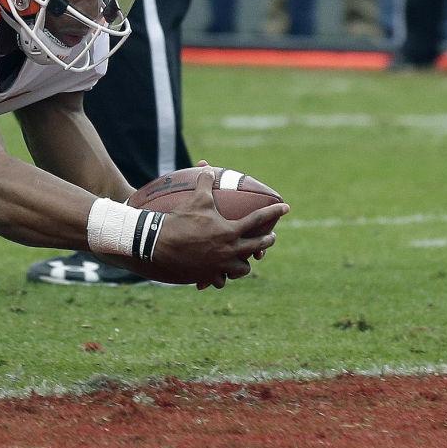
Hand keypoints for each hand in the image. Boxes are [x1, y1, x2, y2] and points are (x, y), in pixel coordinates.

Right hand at [142, 169, 287, 288]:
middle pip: (255, 247)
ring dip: (244, 264)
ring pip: (241, 269)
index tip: (287, 208)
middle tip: (271, 237)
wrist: (160, 245)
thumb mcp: (194, 199)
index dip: (273, 212)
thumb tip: (208, 167)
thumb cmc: (179, 220)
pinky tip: (220, 274)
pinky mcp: (207, 276)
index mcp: (230, 231)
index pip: (258, 220)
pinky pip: (220, 280)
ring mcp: (219, 266)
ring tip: (245, 259)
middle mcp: (229, 250)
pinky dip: (221, 277)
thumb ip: (204, 183)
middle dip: (267, 242)